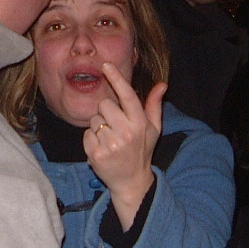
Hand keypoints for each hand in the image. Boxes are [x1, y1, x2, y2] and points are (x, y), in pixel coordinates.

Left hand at [83, 63, 166, 230]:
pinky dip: (91, 139)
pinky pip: (86, 134)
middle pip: (104, 105)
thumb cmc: (142, 150)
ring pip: (94, 120)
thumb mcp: (153, 129)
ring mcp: (110, 144)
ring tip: (110, 139)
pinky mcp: (95, 154)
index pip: (127, 96)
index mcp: (140, 123)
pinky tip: (102, 148)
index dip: (116, 79)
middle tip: (115, 126)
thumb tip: (162, 84)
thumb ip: (154, 105)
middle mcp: (125, 133)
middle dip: (107, 112)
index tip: (106, 65)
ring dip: (99, 126)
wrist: (131, 181)